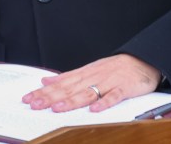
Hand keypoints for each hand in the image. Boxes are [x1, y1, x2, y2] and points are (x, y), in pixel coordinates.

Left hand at [22, 54, 161, 112]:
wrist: (142, 61)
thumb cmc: (114, 68)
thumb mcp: (88, 69)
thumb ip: (67, 77)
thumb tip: (46, 80)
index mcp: (83, 74)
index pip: (60, 84)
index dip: (44, 92)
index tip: (29, 98)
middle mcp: (93, 78)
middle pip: (69, 89)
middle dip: (51, 97)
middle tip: (35, 104)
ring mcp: (108, 83)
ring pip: (87, 93)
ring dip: (72, 101)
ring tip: (58, 108)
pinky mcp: (124, 88)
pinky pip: (114, 97)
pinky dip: (104, 103)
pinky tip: (94, 109)